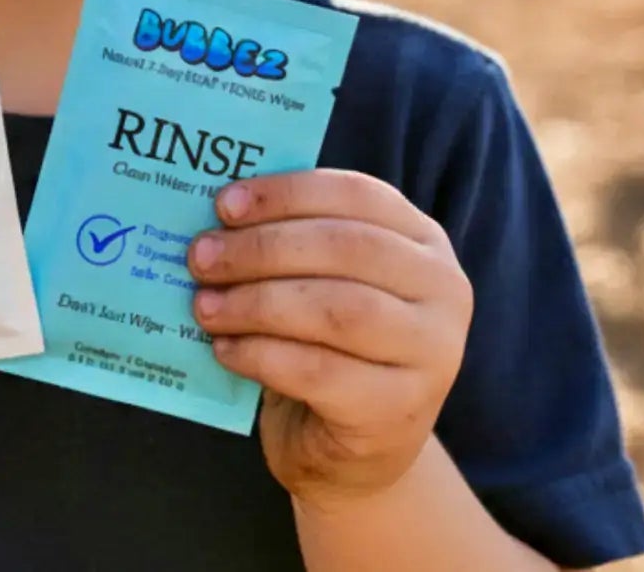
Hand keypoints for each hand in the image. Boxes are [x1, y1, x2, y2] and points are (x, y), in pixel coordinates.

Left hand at [187, 168, 472, 512]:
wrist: (359, 450)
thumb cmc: (332, 344)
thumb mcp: (324, 279)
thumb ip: (293, 240)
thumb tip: (218, 216)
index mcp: (422, 239)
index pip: (356, 194)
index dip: (286, 193)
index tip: (224, 203)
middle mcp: (443, 291)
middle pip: (345, 248)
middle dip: (262, 248)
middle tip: (201, 257)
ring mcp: (431, 355)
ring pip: (336, 309)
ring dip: (257, 303)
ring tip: (205, 306)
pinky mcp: (397, 411)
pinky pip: (319, 371)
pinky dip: (261, 355)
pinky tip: (226, 349)